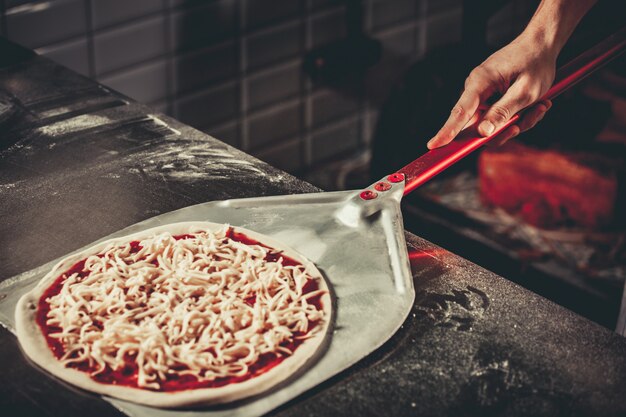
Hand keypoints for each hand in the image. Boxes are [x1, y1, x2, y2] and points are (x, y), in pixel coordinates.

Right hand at [427, 33, 556, 148]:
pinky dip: (518, 117)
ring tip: (538, 106)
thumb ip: (503, 112)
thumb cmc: (535, 62)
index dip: (447, 131)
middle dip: (504, 130)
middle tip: (527, 118)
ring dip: (517, 122)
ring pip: (492, 125)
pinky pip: (498, 119)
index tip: (434, 145)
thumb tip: (483, 133)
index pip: (460, 112)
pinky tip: (534, 104)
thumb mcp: (526, 91)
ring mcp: (482, 96)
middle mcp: (476, 89)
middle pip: (477, 125)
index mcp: (480, 82)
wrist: (541, 44)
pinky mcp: (489, 100)